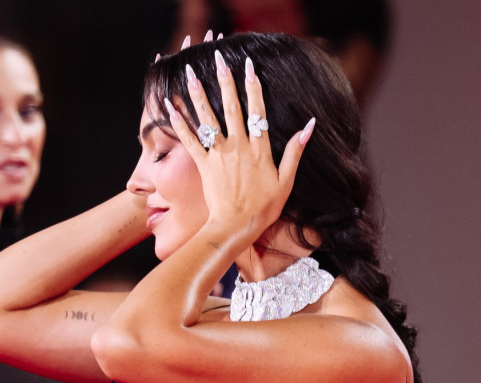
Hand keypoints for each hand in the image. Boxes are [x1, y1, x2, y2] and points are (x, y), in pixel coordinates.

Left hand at [164, 52, 314, 237]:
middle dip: (225, 80)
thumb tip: (309, 126)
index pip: (257, 111)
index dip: (253, 86)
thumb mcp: (286, 181)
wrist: (235, 227)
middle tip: (218, 58)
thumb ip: (295, 152)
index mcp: (260, 149)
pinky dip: (180, 123)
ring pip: (208, 119)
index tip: (249, 66)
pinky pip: (190, 140)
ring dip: (199, 94)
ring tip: (190, 73)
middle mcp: (238, 146)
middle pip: (231, 107)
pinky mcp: (204, 165)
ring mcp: (219, 155)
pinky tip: (171, 106)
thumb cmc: (264, 208)